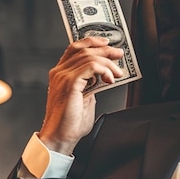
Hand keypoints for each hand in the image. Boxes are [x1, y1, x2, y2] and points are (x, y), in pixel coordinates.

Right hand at [39, 37, 124, 154]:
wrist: (60, 137)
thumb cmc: (70, 123)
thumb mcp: (84, 98)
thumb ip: (91, 86)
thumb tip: (103, 78)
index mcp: (60, 74)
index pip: (75, 48)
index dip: (92, 41)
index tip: (107, 43)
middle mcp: (59, 72)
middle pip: (84, 49)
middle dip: (105, 50)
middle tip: (119, 55)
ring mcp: (63, 76)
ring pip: (90, 57)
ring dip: (108, 63)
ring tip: (118, 73)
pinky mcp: (70, 83)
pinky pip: (91, 66)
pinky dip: (105, 70)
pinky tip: (110, 79)